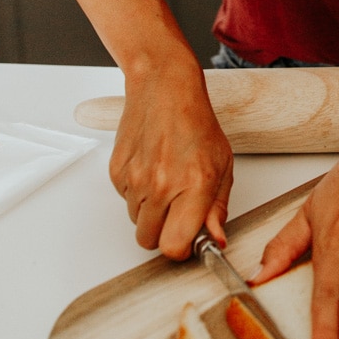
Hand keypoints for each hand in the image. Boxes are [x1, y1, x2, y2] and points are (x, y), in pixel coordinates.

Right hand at [109, 63, 233, 258]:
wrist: (164, 89)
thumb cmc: (196, 123)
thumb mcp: (222, 166)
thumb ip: (217, 208)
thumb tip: (216, 239)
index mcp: (193, 185)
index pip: (174, 246)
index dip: (180, 249)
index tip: (188, 239)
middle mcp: (161, 185)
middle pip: (149, 240)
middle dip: (164, 233)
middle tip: (177, 210)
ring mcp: (135, 178)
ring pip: (136, 221)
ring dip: (150, 212)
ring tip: (166, 181)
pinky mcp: (116, 172)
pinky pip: (125, 200)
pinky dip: (137, 193)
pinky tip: (151, 168)